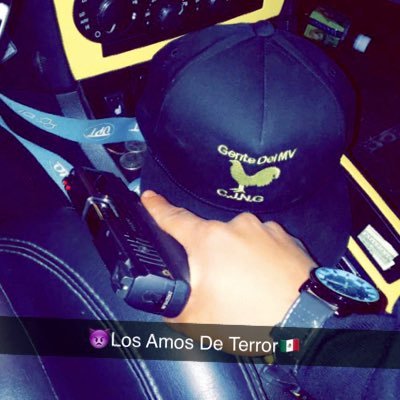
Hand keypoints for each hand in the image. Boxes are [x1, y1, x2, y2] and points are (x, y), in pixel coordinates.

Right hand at [142, 190, 315, 327]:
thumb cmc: (253, 319)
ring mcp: (265, 230)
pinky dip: (259, 260)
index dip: (156, 208)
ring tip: (247, 291)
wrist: (308, 324)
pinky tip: (265, 283)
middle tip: (219, 288)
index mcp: (210, 240)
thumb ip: (173, 307)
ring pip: (237, 242)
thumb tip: (167, 303)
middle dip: (208, 259)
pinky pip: (262, 245)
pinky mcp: (286, 238)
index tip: (148, 198)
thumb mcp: (199, 321)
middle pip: (209, 238)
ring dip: (236, 260)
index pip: (173, 218)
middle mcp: (237, 226)